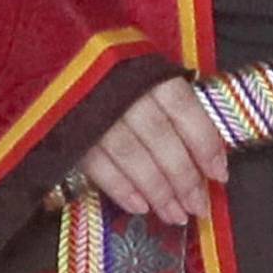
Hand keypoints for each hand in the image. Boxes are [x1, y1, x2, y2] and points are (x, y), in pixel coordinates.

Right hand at [77, 75, 229, 226]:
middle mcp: (123, 91)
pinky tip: (140, 207)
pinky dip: (121, 189)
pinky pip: (98, 165)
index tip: (220, 175)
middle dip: (183, 178)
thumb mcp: (143, 70)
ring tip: (175, 215)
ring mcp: (94, 112)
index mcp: (147, 71)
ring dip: (157, 191)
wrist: (52, 56)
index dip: (205, 145)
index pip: (185, 110)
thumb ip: (170, 103)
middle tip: (199, 207)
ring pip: (132, 157)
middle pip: (161, 139)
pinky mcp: (67, 131)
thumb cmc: (109, 65)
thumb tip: (205, 150)